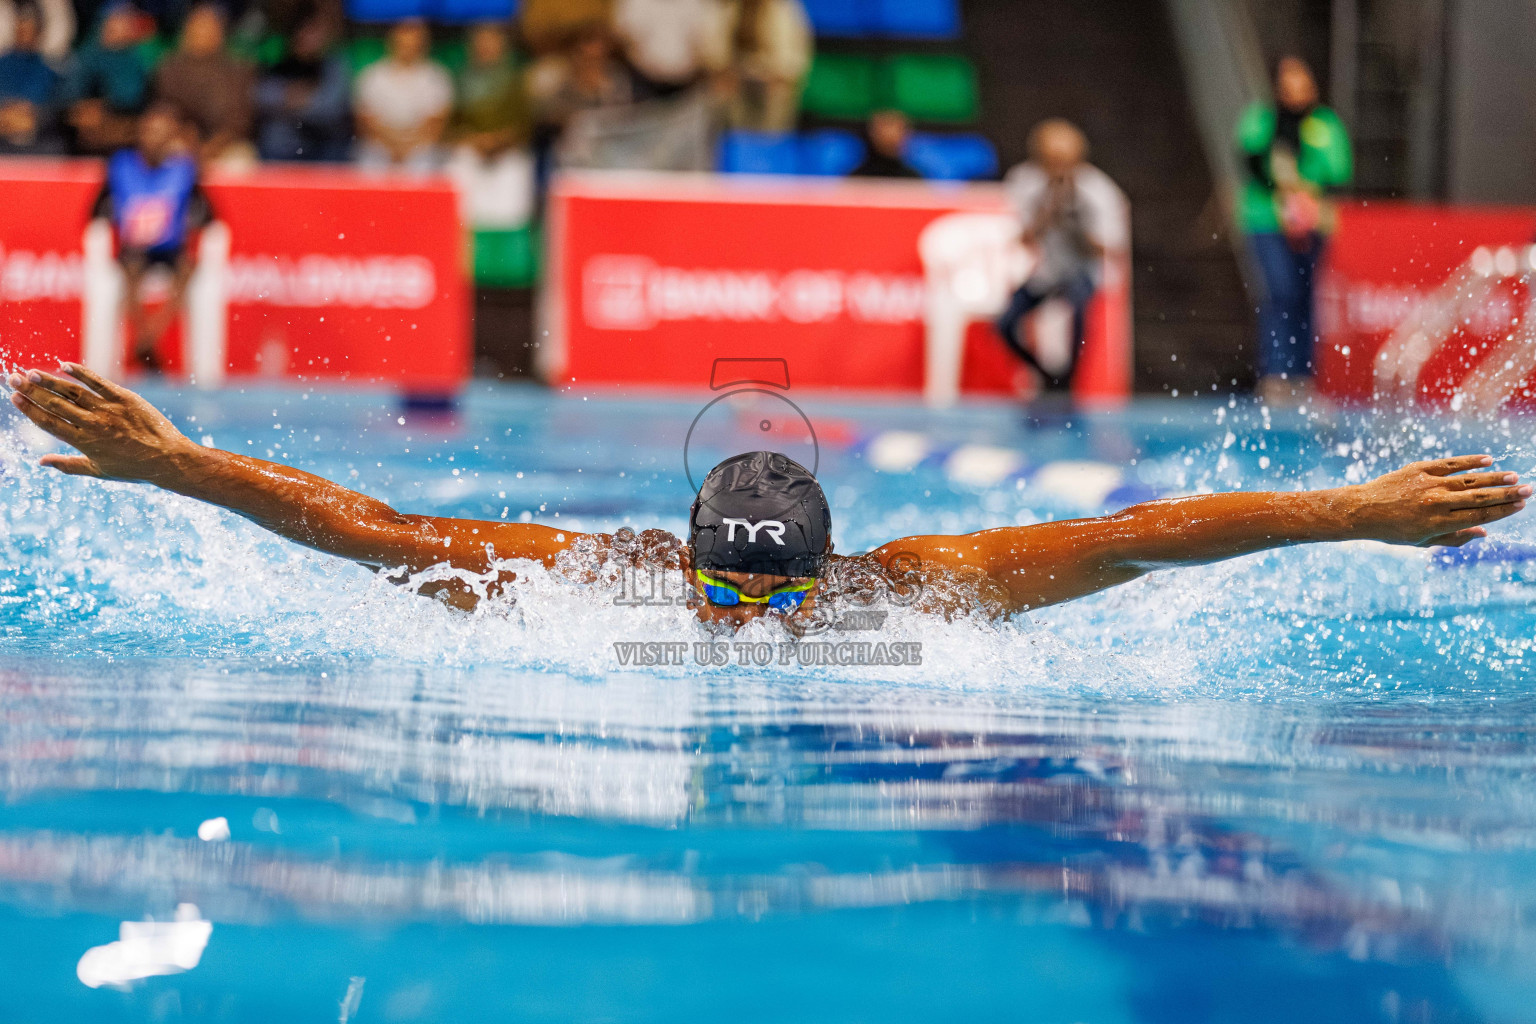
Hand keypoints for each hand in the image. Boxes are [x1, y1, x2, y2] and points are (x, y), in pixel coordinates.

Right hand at [7, 364, 197, 483]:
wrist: (169, 459)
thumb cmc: (134, 468)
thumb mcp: (99, 471)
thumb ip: (68, 465)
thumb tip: (40, 462)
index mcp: (84, 443)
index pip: (49, 423)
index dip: (30, 409)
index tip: (14, 397)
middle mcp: (93, 425)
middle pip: (55, 404)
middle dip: (31, 390)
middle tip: (12, 378)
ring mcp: (109, 410)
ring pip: (73, 392)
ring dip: (50, 381)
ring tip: (30, 372)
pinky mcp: (125, 399)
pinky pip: (99, 383)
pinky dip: (81, 373)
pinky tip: (64, 365)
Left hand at [1348, 455, 1528, 546]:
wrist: (1362, 510)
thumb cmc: (1394, 530)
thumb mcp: (1423, 542)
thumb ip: (1455, 538)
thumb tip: (1484, 533)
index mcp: (1439, 524)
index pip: (1479, 516)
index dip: (1502, 510)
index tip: (1520, 505)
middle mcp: (1436, 503)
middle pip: (1479, 497)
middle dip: (1506, 494)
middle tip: (1528, 489)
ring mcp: (1428, 485)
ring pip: (1469, 480)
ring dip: (1493, 477)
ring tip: (1513, 476)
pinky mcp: (1419, 470)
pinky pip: (1450, 464)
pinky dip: (1469, 462)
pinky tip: (1488, 460)